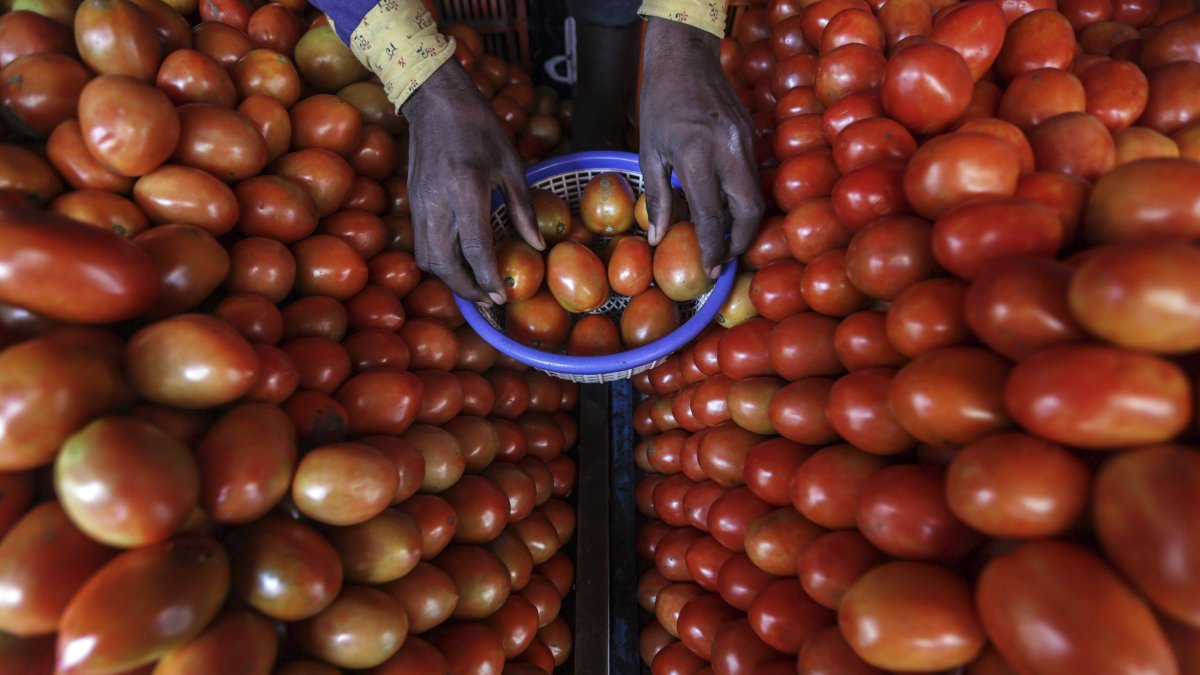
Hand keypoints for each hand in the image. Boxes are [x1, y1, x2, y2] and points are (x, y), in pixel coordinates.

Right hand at [401, 60, 543, 303]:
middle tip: (488, 299)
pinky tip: (459, 262)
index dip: (488, 278)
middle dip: (466, 288)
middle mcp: (437, 202)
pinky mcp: (412, 202)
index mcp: (466, 190)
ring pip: (427, 259)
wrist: (434, 100)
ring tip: (474, 285)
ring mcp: (419, 203)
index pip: (474, 248)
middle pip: (443, 263)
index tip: (502, 297)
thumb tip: (537, 245)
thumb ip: (522, 208)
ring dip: (449, 279)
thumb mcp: (510, 163)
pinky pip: (421, 244)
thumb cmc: (479, 127)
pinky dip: (440, 261)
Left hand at [639, 17, 763, 276]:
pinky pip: (753, 175)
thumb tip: (657, 238)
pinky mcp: (753, 135)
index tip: (711, 269)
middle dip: (741, 241)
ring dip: (745, 221)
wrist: (686, 56)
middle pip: (749, 210)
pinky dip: (743, 196)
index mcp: (696, 155)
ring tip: (727, 238)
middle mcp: (728, 150)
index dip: (713, 247)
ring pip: (756, 194)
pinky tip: (728, 205)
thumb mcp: (649, 151)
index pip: (711, 214)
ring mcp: (746, 141)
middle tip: (726, 257)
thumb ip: (656, 197)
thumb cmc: (659, 103)